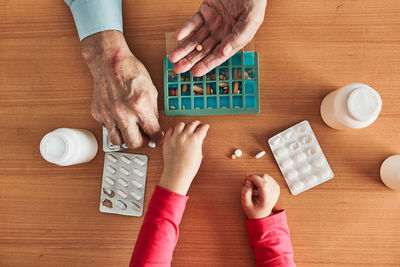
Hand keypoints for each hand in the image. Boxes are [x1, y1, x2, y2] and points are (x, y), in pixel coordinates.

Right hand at [81, 30, 162, 147]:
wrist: (109, 62)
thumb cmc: (131, 71)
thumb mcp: (151, 91)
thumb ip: (152, 112)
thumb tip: (154, 127)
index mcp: (140, 107)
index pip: (153, 133)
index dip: (158, 138)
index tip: (157, 138)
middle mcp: (124, 113)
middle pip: (134, 144)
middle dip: (142, 143)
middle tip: (144, 138)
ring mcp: (109, 115)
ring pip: (117, 141)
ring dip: (125, 138)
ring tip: (131, 131)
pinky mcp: (98, 113)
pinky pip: (107, 129)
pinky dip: (114, 127)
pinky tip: (119, 119)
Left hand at [159, 121, 209, 194]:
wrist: (177, 173)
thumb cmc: (188, 168)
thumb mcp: (198, 155)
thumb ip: (198, 145)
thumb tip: (197, 141)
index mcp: (195, 139)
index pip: (203, 128)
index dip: (205, 127)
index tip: (205, 126)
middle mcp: (185, 136)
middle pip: (192, 124)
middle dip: (197, 123)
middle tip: (197, 124)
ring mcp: (175, 137)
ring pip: (180, 124)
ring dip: (185, 125)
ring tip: (186, 127)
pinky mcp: (167, 140)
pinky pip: (170, 130)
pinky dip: (173, 129)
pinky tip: (175, 131)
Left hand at [168, 0, 266, 75]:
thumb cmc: (254, 1)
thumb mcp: (251, 19)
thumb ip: (239, 36)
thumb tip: (224, 52)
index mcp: (234, 40)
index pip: (218, 56)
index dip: (206, 65)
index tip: (194, 72)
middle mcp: (222, 34)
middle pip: (203, 51)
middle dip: (190, 60)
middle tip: (177, 68)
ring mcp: (212, 23)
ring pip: (195, 40)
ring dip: (184, 49)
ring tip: (173, 57)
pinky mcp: (205, 12)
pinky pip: (193, 23)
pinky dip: (185, 29)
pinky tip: (178, 36)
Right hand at [241, 174, 279, 219]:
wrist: (261, 215)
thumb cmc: (254, 211)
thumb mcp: (245, 204)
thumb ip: (245, 191)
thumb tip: (248, 180)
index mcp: (267, 200)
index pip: (263, 184)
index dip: (254, 178)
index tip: (246, 177)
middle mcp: (274, 194)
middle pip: (265, 178)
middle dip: (254, 177)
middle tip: (246, 182)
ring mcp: (276, 191)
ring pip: (266, 176)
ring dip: (257, 178)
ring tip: (251, 185)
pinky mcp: (276, 188)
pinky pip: (268, 178)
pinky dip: (261, 179)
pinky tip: (256, 185)